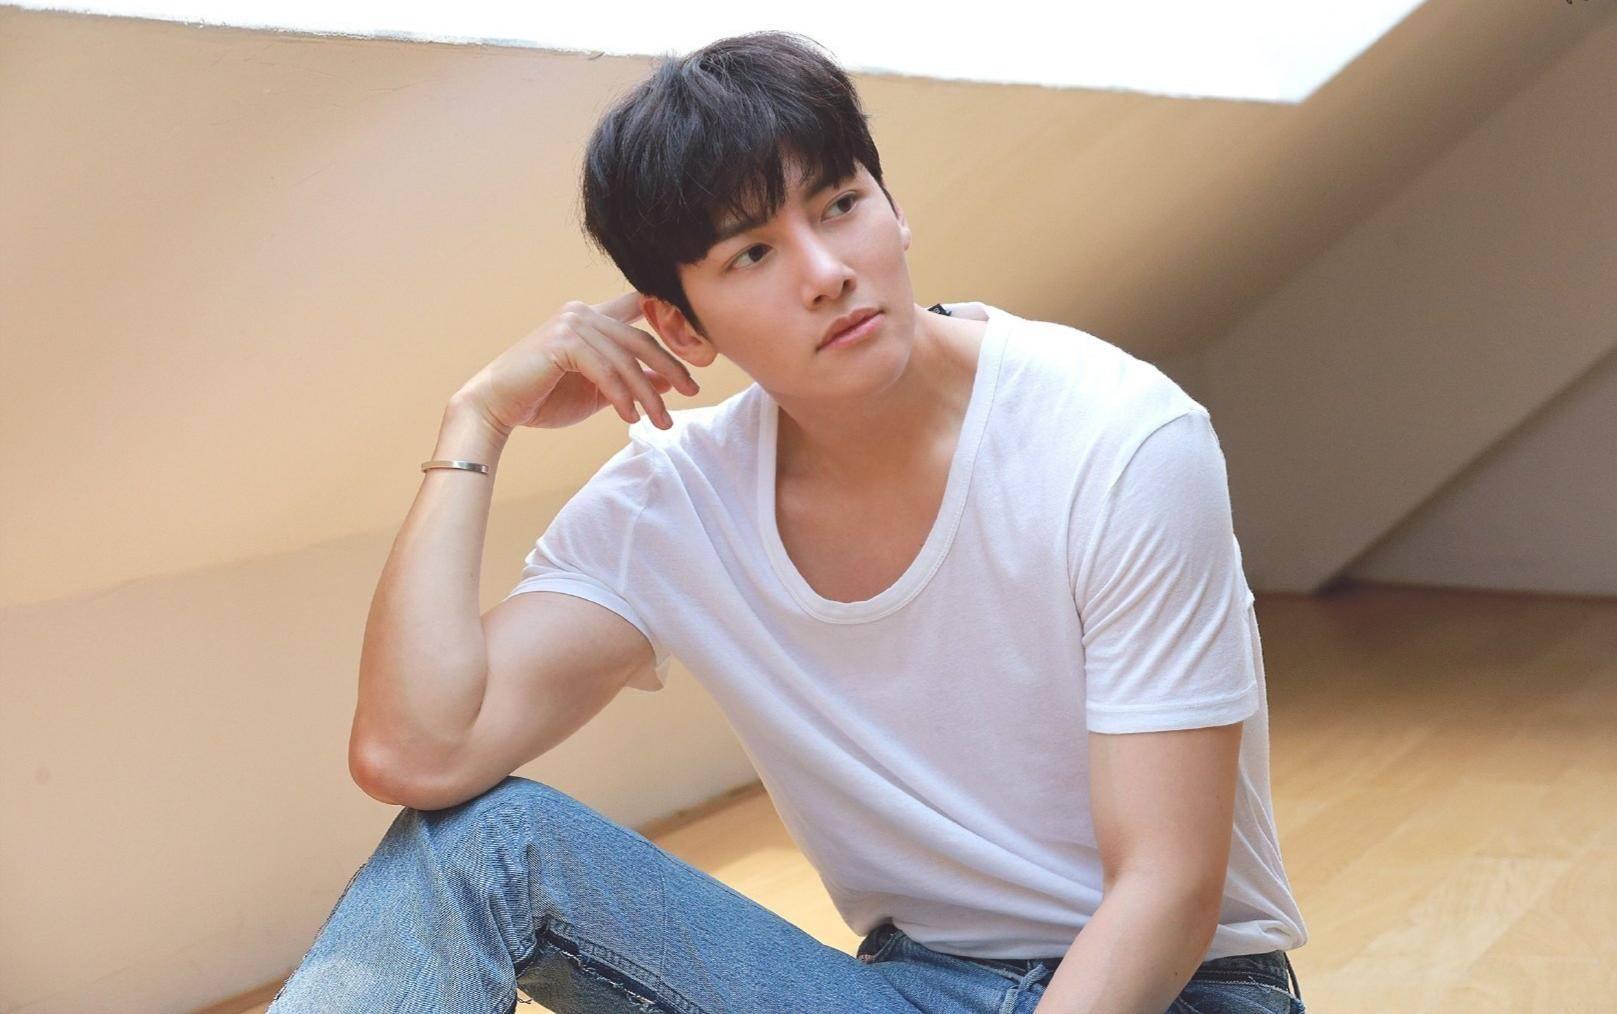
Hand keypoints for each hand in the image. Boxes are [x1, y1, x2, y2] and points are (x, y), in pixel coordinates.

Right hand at [456, 291, 699, 434]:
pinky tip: (630, 418)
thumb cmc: (545, 398)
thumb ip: (632, 379)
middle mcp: (583, 312)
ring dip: (647, 394)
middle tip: (693, 392)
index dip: (671, 325)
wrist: (496, 408)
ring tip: (660, 422)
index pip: (641, 311)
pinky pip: (605, 370)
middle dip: (671, 366)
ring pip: (626, 359)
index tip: (697, 353)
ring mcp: (572, 323)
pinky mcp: (562, 341)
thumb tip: (672, 380)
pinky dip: (621, 396)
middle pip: (641, 338)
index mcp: (592, 317)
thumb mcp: (600, 390)